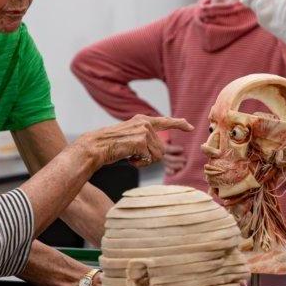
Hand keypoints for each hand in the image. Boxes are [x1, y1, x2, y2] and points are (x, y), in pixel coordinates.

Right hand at [75, 115, 192, 169]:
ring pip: (158, 155)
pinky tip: (129, 159)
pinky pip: (150, 160)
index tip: (190, 127)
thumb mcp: (129, 137)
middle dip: (151, 157)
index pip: (165, 121)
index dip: (179, 124)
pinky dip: (140, 164)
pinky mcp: (141, 142)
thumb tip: (158, 151)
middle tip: (135, 157)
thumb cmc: (109, 146)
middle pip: (162, 148)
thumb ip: (143, 138)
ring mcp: (143, 132)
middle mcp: (145, 123)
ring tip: (130, 157)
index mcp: (141, 121)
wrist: (95, 147)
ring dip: (145, 161)